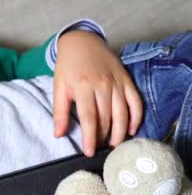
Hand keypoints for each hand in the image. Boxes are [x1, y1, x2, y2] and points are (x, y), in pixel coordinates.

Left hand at [53, 31, 142, 156]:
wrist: (82, 42)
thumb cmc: (68, 66)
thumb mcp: (58, 87)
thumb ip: (59, 112)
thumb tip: (58, 134)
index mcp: (83, 87)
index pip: (89, 118)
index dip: (90, 137)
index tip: (89, 152)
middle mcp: (103, 85)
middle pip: (107, 118)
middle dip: (103, 137)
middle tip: (99, 150)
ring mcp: (117, 82)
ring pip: (123, 113)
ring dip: (120, 132)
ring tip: (113, 146)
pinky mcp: (127, 80)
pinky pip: (136, 102)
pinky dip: (136, 117)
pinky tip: (131, 130)